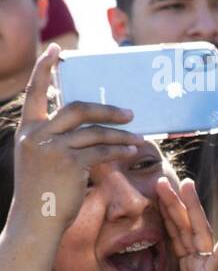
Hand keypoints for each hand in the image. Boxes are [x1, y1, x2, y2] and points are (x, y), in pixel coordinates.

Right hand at [9, 45, 145, 234]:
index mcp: (27, 129)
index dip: (44, 68)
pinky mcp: (68, 163)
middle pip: (76, 108)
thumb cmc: (43, 192)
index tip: (56, 49)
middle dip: (106, 109)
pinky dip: (119, 149)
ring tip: (138, 137)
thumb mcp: (39, 159)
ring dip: (120, 133)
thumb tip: (87, 126)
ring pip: (94, 131)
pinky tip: (131, 150)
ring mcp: (51, 148)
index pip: (35, 92)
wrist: (35, 221)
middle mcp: (36, 134)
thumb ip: (55, 139)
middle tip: (129, 112)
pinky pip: (101, 150)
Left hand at [157, 177, 217, 270]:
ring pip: (198, 233)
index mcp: (187, 264)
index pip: (176, 232)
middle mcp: (198, 262)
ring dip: (193, 208)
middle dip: (176, 202)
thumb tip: (159, 264)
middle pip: (186, 226)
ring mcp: (206, 268)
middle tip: (165, 178)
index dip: (167, 211)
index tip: (158, 191)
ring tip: (187, 185)